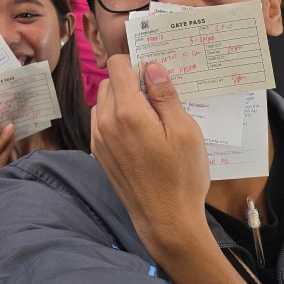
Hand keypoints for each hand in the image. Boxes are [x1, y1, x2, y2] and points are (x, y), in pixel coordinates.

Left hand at [90, 58, 208, 259]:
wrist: (165, 221)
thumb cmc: (181, 177)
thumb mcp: (185, 130)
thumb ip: (165, 95)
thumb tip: (152, 66)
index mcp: (127, 112)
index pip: (117, 66)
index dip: (137, 63)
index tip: (155, 73)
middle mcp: (106, 122)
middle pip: (110, 82)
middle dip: (131, 82)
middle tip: (159, 97)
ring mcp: (99, 139)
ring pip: (104, 101)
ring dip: (122, 100)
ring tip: (151, 118)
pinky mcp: (98, 153)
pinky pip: (102, 122)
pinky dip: (117, 118)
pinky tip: (140, 134)